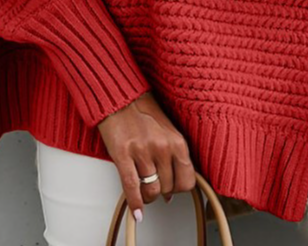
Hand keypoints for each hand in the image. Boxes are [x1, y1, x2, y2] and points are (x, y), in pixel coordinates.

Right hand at [97, 91, 196, 220]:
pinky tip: (136, 212)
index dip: (179, 189)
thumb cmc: (143, 111)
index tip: (173, 188)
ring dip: (147, 197)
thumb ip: (173, 157)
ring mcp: (142, 151)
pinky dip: (134, 204)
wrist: (120, 96)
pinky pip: (131, 187)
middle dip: (161, 191)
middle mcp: (162, 147)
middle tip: (154, 185)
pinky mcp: (123, 154)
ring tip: (143, 192)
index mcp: (177, 141)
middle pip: (168, 188)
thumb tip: (172, 191)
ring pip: (151, 191)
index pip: (187, 181)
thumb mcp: (168, 130)